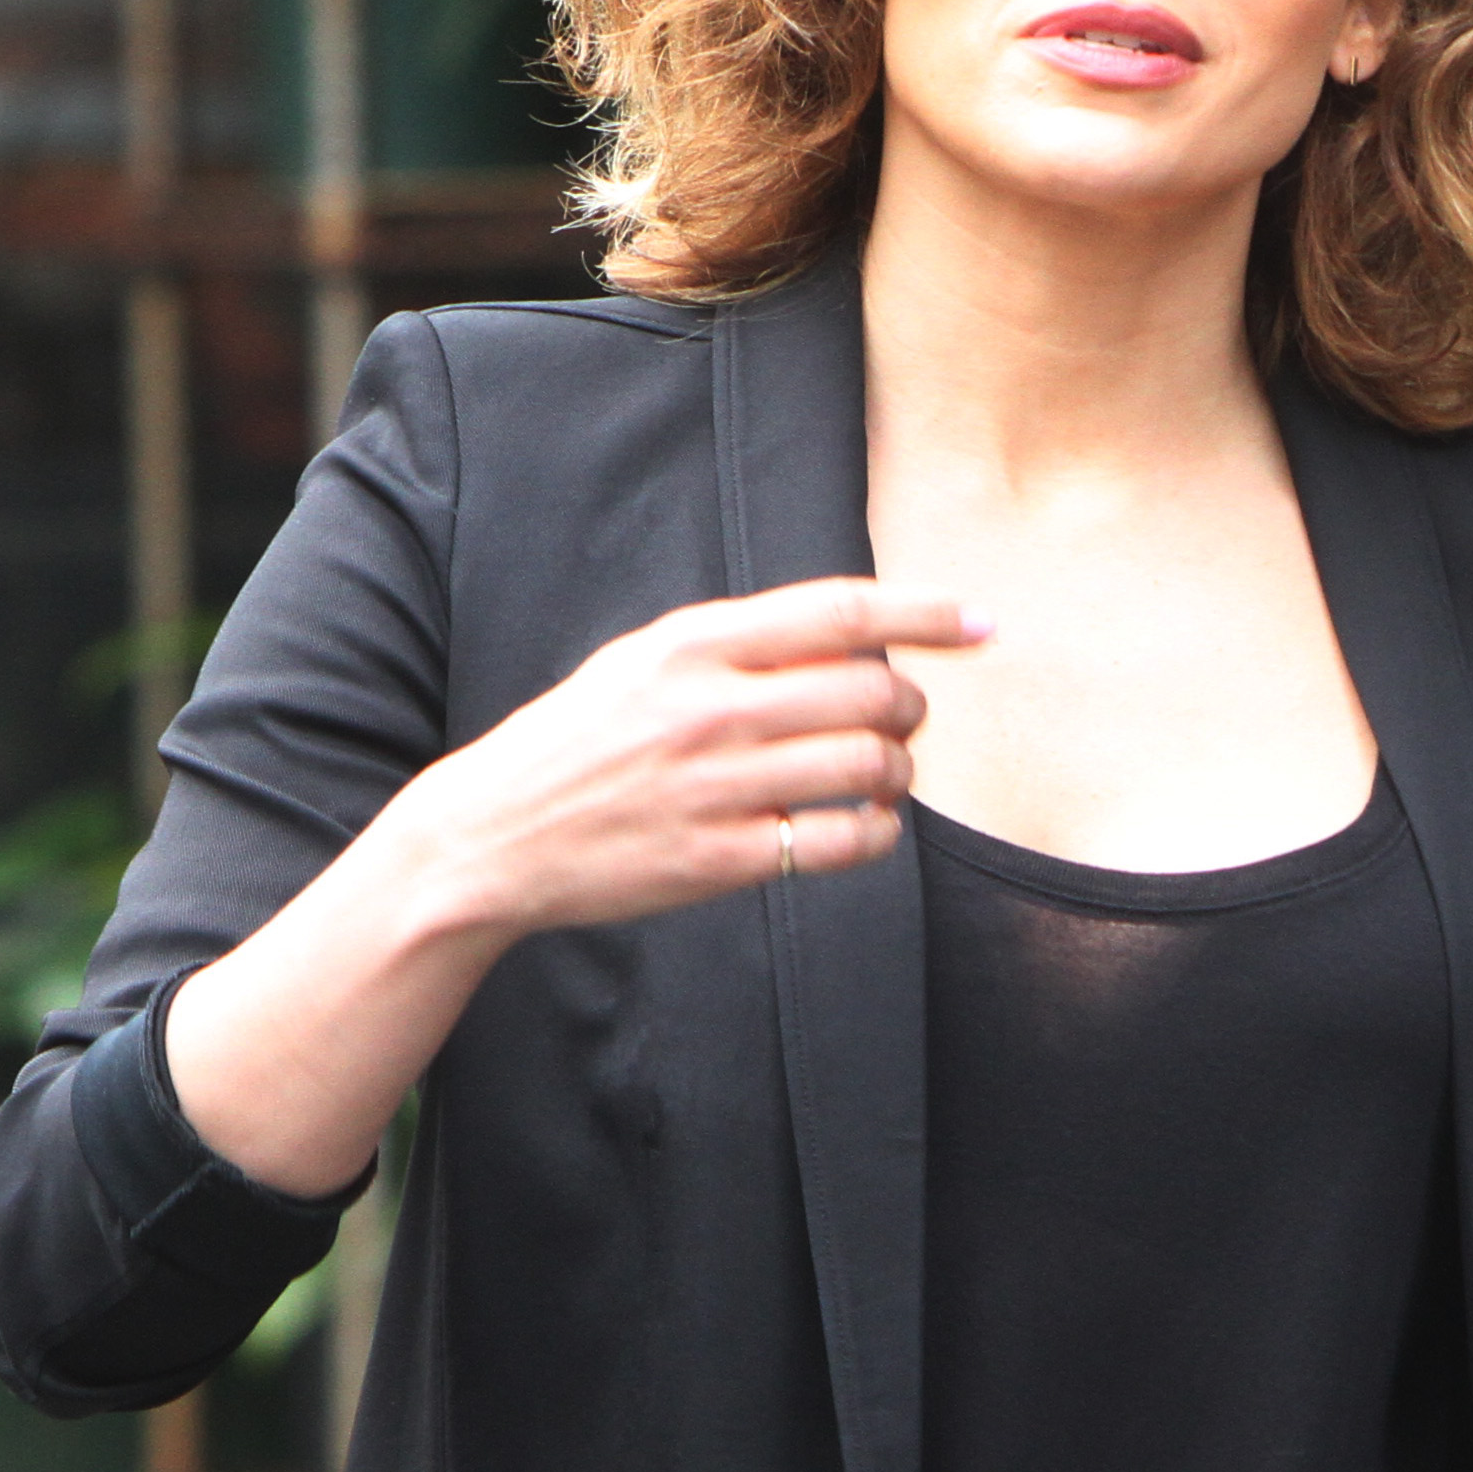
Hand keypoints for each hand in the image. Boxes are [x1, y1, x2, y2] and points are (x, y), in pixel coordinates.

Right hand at [378, 577, 979, 946]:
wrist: (488, 838)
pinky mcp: (719, 859)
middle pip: (873, 691)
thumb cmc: (579, 740)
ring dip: (899, 771)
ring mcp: (715, 786)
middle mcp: (709, 708)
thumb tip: (855, 631)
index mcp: (692, 645)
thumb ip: (741, 641)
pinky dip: (878, 832)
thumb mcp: (643, 661)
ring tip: (882, 775)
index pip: (840, 612)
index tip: (984, 625)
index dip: (927, 615)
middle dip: (912, 707)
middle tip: (902, 720)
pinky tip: (866, 824)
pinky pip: (842, 841)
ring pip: (869, 765)